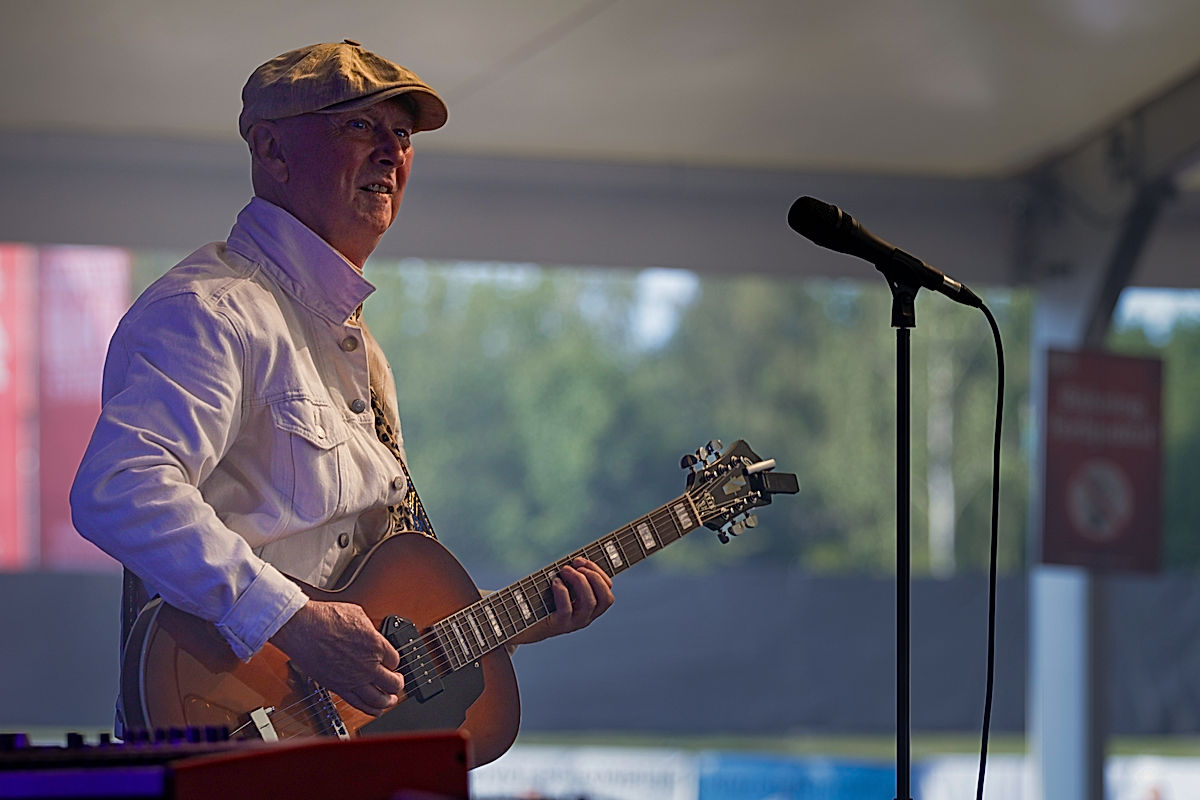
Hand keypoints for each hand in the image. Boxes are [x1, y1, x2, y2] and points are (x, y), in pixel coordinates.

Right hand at [269, 599, 402, 715]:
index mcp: (376, 645)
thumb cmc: (326, 618)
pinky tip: (376, 710)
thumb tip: (372, 633)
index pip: (396, 661)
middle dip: (398, 684)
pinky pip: (359, 704)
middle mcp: (368, 665)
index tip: (391, 662)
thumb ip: (369, 629)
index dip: (394, 662)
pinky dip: (371, 710)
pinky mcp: (338, 688)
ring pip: (379, 699)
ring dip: (388, 701)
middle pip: (393, 683)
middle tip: (398, 682)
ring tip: (390, 699)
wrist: (303, 628)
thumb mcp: (358, 614)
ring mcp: (354, 679)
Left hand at [508, 558, 613, 645]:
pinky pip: (567, 609)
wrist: (518, 622)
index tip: (581, 560)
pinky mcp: (557, 625)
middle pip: (605, 598)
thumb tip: (578, 560)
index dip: (599, 572)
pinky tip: (554, 581)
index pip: (607, 591)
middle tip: (576, 565)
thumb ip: (571, 575)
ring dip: (580, 581)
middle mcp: (585, 617)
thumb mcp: (559, 585)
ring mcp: (573, 623)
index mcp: (589, 607)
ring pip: (590, 602)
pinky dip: (563, 591)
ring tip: (565, 570)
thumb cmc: (540, 598)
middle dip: (594, 576)